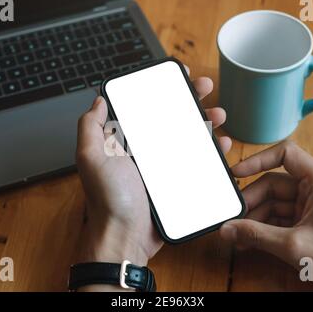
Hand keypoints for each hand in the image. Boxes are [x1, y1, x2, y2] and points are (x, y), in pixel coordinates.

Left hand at [76, 73, 231, 289]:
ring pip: (188, 136)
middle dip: (190, 99)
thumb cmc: (109, 199)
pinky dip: (211, 150)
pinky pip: (197, 161)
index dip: (164, 88)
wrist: (126, 238)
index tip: (180, 75)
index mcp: (126, 140)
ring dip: (205, 121)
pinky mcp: (177, 182)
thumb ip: (90, 128)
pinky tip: (222, 143)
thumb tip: (98, 100)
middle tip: (205, 88)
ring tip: (218, 113)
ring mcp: (163, 166)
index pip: (147, 106)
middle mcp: (145, 150)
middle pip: (172, 117)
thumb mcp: (92, 159)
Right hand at [220, 141, 312, 290]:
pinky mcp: (310, 221)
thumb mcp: (293, 246)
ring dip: (256, 218)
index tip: (236, 173)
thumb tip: (227, 229)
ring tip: (238, 235)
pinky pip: (281, 218)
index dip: (257, 160)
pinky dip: (265, 228)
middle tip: (232, 218)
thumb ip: (255, 235)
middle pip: (273, 184)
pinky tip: (250, 241)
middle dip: (251, 202)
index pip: (284, 154)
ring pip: (274, 203)